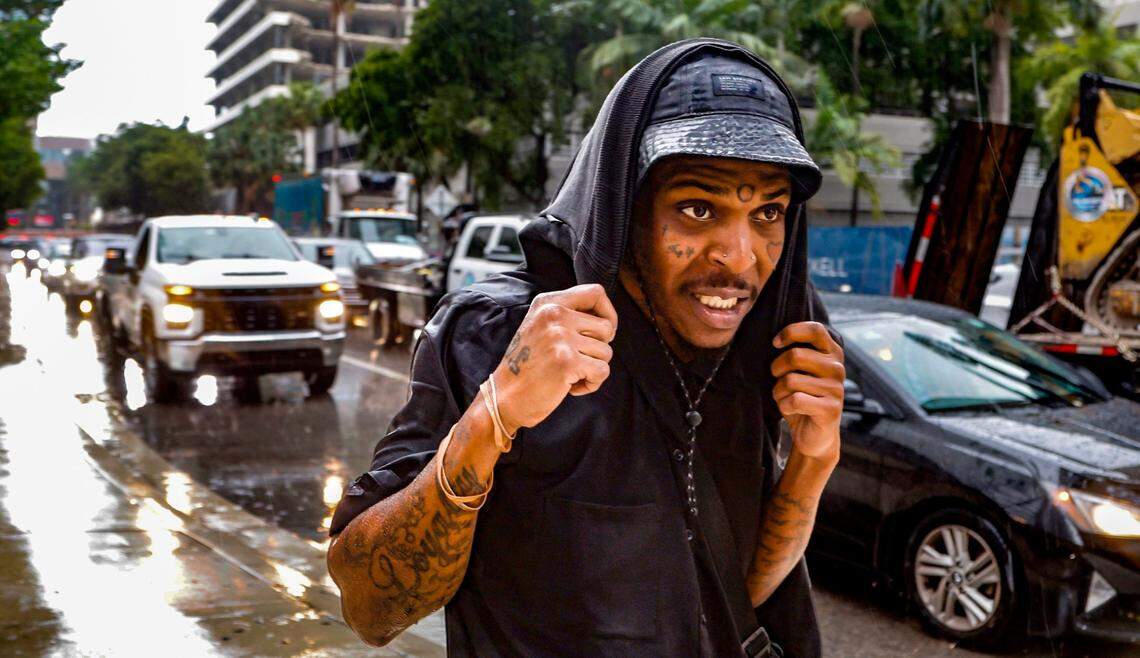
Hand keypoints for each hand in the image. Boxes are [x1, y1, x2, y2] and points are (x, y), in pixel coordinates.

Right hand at [493, 284, 617, 432]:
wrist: (504, 397)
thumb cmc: (527, 366)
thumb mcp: (540, 327)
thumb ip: (568, 316)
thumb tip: (609, 320)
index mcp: (548, 303)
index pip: (595, 293)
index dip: (608, 313)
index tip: (603, 333)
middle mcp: (554, 315)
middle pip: (606, 327)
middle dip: (599, 349)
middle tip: (578, 361)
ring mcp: (560, 337)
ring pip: (606, 352)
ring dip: (592, 369)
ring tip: (570, 374)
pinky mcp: (567, 361)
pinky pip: (601, 371)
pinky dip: (591, 384)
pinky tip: (571, 387)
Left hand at [770, 322, 844, 459]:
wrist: (814, 435)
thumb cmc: (801, 397)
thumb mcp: (799, 371)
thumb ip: (796, 353)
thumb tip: (777, 339)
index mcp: (832, 354)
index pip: (815, 330)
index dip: (791, 332)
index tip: (775, 343)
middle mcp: (838, 368)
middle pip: (795, 355)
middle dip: (776, 368)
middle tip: (777, 379)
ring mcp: (836, 389)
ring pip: (791, 380)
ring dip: (778, 391)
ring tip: (785, 398)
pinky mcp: (831, 409)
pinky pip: (795, 400)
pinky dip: (784, 406)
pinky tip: (790, 410)